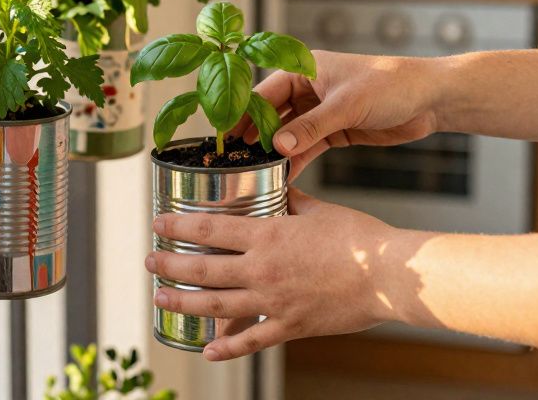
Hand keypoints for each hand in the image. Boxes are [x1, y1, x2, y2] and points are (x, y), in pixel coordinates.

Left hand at [146, 189, 403, 360]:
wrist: (387, 275)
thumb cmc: (359, 238)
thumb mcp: (318, 209)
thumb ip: (292, 200)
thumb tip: (279, 187)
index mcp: (268, 236)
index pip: (209, 230)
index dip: (178, 227)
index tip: (158, 225)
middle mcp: (262, 270)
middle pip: (203, 269)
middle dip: (170, 265)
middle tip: (150, 262)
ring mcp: (273, 302)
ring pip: (216, 306)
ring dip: (183, 302)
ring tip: (160, 299)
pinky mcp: (290, 327)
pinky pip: (251, 341)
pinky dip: (226, 348)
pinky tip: (207, 351)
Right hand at [232, 50, 441, 179]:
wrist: (431, 98)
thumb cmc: (391, 85)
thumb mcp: (346, 105)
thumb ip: (310, 127)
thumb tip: (278, 146)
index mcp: (305, 69)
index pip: (264, 92)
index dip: (244, 114)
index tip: (226, 137)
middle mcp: (308, 88)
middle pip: (272, 114)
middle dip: (254, 136)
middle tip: (235, 159)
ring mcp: (321, 111)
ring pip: (288, 133)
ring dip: (275, 151)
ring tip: (256, 173)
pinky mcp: (336, 130)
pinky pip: (307, 146)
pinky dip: (296, 160)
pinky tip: (284, 176)